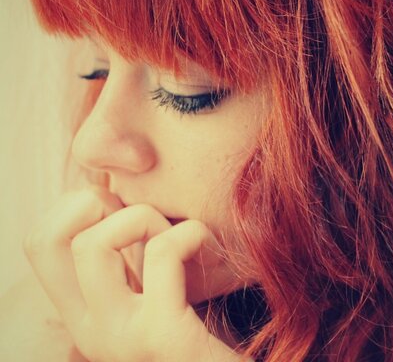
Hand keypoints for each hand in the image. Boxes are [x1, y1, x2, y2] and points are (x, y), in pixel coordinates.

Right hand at [23, 186, 246, 361]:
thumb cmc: (211, 329)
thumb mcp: (158, 287)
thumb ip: (130, 257)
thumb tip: (113, 194)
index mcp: (86, 316)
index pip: (40, 244)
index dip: (77, 206)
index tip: (127, 211)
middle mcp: (90, 330)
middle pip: (44, 240)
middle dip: (97, 204)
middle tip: (146, 221)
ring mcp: (119, 338)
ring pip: (92, 244)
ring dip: (144, 218)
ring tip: (182, 240)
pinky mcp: (163, 336)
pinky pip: (161, 252)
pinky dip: (190, 232)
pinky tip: (207, 245)